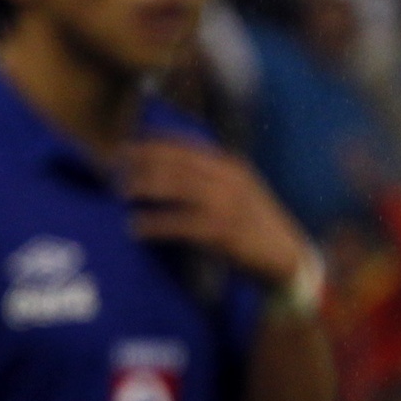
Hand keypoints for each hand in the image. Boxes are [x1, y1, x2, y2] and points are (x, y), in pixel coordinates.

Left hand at [124, 139, 313, 290]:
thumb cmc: (257, 226)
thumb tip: (169, 172)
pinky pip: (179, 223)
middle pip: (175, 163)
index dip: (152, 143)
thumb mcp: (240, 191)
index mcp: (231, 166)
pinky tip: (136, 226)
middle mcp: (229, 178)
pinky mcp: (221, 230)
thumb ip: (212, 178)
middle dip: (141, 162)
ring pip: (175, 186)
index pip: (184, 146)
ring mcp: (226, 203)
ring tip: (120, 192)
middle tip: (113, 167)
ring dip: (144, 187)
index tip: (126, 146)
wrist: (287, 256)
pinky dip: (154, 223)